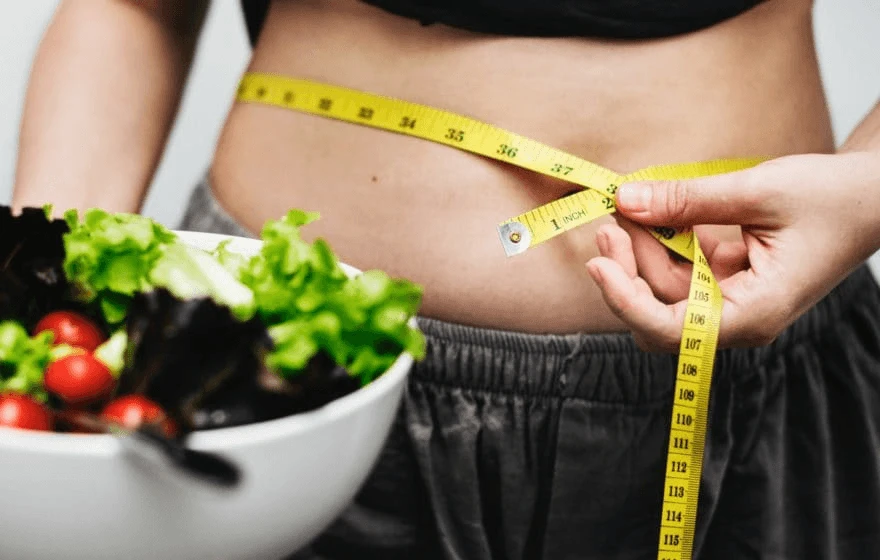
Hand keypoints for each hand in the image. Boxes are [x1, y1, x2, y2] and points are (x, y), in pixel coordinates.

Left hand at [585, 152, 879, 350]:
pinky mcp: (728, 280)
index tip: (598, 264)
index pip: (670, 330)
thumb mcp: (757, 191)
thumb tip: (625, 199)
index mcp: (753, 313)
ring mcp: (732, 300)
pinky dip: (663, 241)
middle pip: (658, 311)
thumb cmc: (832, 198)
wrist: (873, 196)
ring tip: (627, 205)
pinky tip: (652, 212)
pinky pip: (682, 268)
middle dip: (628, 268)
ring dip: (641, 248)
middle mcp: (738, 317)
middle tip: (610, 219)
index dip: (626, 301)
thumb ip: (687, 199)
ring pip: (665, 287)